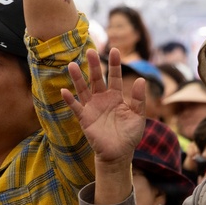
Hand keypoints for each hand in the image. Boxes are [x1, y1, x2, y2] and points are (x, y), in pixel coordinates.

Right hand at [61, 49, 145, 164]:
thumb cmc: (129, 136)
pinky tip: (64, 91)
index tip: (115, 50)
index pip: (115, 77)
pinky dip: (69, 100)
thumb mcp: (138, 116)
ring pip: (83, 89)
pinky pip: (76, 107)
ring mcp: (92, 108)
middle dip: (94, 65)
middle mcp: (102, 99)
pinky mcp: (85, 119)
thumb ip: (139, 99)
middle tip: (90, 51)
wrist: (119, 154)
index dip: (115, 64)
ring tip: (72, 65)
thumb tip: (141, 79)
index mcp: (116, 97)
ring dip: (77, 78)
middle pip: (97, 79)